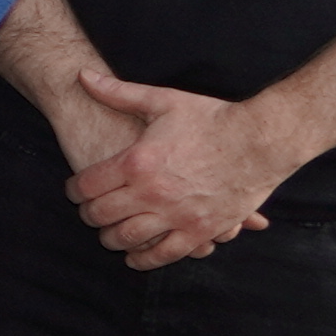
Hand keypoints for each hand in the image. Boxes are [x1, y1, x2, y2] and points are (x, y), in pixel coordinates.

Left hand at [65, 71, 287, 268]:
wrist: (263, 140)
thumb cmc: (213, 118)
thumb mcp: (163, 101)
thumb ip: (118, 92)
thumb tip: (81, 75)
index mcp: (137, 162)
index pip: (86, 186)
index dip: (73, 191)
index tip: (74, 190)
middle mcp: (152, 192)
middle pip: (100, 215)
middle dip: (88, 216)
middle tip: (89, 212)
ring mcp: (177, 214)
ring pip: (127, 238)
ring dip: (111, 238)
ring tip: (110, 233)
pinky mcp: (201, 230)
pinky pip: (165, 254)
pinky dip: (145, 260)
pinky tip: (136, 257)